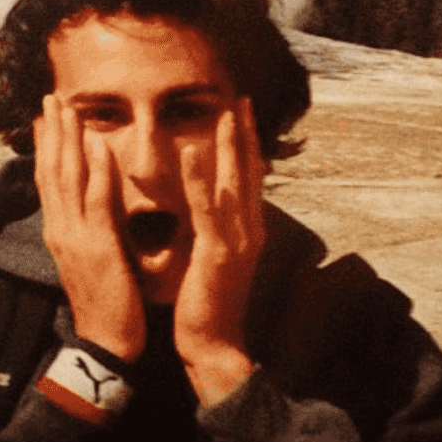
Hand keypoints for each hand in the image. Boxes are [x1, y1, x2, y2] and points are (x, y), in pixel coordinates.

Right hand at [33, 94, 145, 361]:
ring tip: (68, 108)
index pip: (48, 182)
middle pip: (52, 171)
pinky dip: (97, 169)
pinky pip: (97, 199)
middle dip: (52, 132)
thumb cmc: (105, 303)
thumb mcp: (90, 260)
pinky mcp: (98, 245)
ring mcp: (75, 236)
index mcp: (59, 233)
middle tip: (51, 98)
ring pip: (68, 178)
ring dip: (68, 139)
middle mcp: (60, 229)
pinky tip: (98, 144)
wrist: (106, 343)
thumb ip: (88, 230)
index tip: (46, 118)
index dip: (46, 148)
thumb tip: (90, 207)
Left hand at [174, 97, 266, 404]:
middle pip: (250, 171)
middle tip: (241, 98)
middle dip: (245, 134)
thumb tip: (202, 203)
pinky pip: (208, 209)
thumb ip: (210, 228)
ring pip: (236, 182)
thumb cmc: (205, 303)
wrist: (212, 344)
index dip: (245, 145)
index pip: (248, 178)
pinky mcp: (217, 253)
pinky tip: (191, 152)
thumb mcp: (210, 257)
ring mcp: (237, 240)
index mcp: (246, 231)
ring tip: (229, 110)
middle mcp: (249, 230)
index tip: (240, 113)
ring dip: (232, 144)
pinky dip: (200, 179)